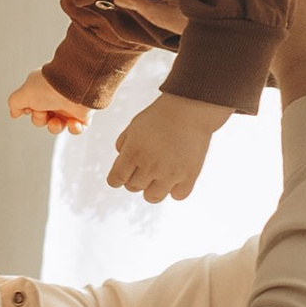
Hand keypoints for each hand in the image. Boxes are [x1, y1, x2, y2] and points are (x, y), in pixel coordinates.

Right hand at [7, 68, 85, 132]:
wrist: (74, 86)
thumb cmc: (49, 87)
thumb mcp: (23, 94)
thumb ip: (15, 103)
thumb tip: (14, 114)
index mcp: (40, 90)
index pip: (31, 106)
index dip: (28, 110)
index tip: (28, 108)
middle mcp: (54, 98)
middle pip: (42, 119)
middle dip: (40, 119)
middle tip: (43, 112)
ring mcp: (68, 107)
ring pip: (57, 126)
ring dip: (54, 128)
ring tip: (56, 122)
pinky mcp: (82, 115)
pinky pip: (76, 129)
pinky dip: (74, 129)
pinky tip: (72, 122)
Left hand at [107, 92, 226, 199]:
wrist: (190, 109)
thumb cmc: (160, 116)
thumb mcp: (134, 126)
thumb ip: (123, 145)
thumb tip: (121, 164)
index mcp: (133, 153)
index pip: (115, 180)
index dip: (117, 178)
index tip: (122, 174)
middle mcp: (150, 166)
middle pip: (133, 187)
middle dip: (135, 178)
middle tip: (146, 165)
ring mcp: (170, 173)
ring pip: (152, 197)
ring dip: (152, 189)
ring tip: (159, 176)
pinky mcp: (189, 176)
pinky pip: (177, 196)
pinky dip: (175, 190)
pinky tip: (175, 178)